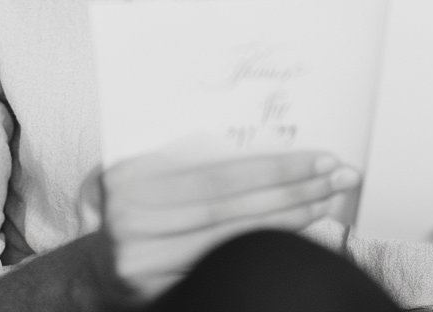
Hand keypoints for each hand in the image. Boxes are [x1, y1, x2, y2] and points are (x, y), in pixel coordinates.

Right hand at [100, 137, 360, 302]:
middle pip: (234, 209)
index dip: (276, 168)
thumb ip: (188, 154)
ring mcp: (144, 264)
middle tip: (340, 179)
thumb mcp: (146, 168)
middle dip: (295, 192)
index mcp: (132, 181)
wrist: (92, 263)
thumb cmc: (131, 202)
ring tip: (327, 202)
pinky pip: (221, 266)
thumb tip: (264, 140)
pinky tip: (294, 234)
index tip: (322, 158)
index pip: (221, 176)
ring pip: (233, 241)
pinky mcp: (155, 292)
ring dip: (289, 221)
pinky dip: (261, 248)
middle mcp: (134, 224)